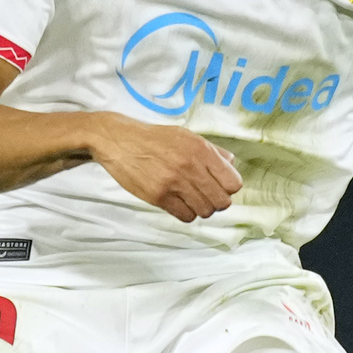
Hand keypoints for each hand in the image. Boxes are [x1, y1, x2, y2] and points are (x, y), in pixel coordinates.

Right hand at [89, 115, 240, 222]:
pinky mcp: (159, 196)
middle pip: (222, 202)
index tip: (219, 186)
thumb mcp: (186, 136)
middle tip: (206, 196)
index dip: (228, 188)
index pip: (233, 183)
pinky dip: (186, 213)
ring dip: (201, 208)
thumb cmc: (153, 138)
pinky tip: (179, 203)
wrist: (120, 141)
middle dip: (217, 202)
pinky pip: (185, 216)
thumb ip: (211, 150)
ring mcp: (174, 183)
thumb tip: (230, 165)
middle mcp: (190, 167)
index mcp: (201, 150)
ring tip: (191, 200)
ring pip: (204, 211)